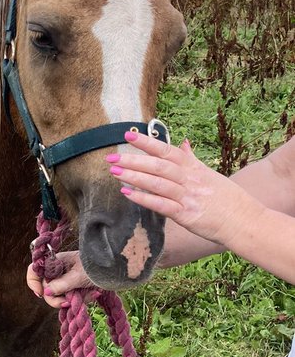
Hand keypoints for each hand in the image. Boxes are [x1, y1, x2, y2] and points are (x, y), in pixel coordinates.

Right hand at [26, 250, 93, 307]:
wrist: (116, 267)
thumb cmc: (96, 266)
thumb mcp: (77, 276)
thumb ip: (60, 285)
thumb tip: (45, 293)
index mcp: (55, 263)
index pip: (34, 271)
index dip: (33, 283)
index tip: (41, 294)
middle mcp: (59, 271)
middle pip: (47, 289)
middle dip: (57, 298)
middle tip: (67, 303)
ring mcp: (68, 280)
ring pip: (61, 296)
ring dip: (75, 299)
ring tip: (91, 294)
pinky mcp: (77, 287)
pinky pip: (74, 298)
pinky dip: (83, 298)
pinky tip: (95, 294)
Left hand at [106, 131, 258, 246]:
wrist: (245, 221)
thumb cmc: (227, 199)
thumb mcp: (210, 174)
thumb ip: (192, 160)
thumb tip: (183, 143)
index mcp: (194, 168)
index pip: (167, 150)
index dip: (147, 142)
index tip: (127, 136)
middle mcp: (190, 180)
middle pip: (159, 165)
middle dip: (134, 160)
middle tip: (111, 157)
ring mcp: (188, 197)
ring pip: (158, 183)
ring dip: (134, 176)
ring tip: (115, 172)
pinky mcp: (187, 215)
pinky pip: (162, 205)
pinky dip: (144, 199)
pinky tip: (127, 194)